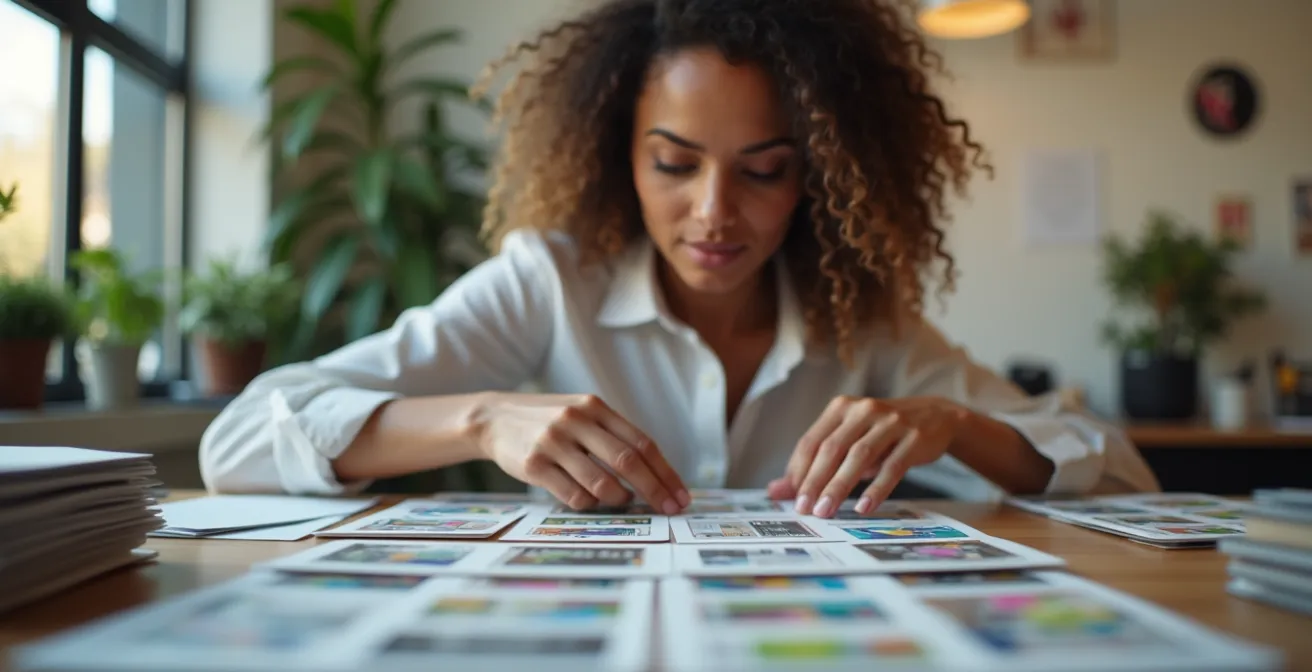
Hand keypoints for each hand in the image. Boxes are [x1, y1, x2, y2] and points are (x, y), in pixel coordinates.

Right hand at [473, 392, 690, 513]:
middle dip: (654, 491)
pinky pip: (573, 496)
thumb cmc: (549, 422)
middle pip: (627, 462)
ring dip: (619, 500)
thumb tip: (656, 474)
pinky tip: (589, 499)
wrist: (495, 418)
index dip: (666, 472)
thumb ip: (613, 435)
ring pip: (601, 484)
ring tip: (621, 500)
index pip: (642, 443)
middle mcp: (576, 421)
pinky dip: (588, 504)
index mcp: (595, 408)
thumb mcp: (582, 414)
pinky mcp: (533, 466)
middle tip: (669, 510)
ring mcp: (553, 443)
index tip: (681, 496)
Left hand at [766, 396, 971, 516]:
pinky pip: (892, 466)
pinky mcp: (914, 438)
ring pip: (859, 456)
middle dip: (815, 480)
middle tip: (804, 508)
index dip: (798, 470)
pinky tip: (864, 507)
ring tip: (826, 511)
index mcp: (841, 408)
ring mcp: (891, 422)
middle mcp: (864, 410)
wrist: (936, 416)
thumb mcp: (849, 440)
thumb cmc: (882, 433)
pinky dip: (876, 488)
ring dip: (840, 486)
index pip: (812, 440)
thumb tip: (777, 491)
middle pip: (832, 448)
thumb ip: (815, 463)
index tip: (789, 497)